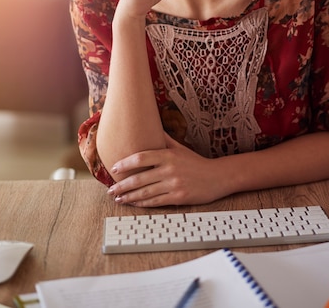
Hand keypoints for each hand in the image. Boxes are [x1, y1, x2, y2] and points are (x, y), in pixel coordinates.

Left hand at [107, 135, 226, 206]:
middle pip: (140, 178)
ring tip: (118, 198)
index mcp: (168, 155)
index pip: (141, 157)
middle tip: (111, 189)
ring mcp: (174, 184)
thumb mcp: (180, 148)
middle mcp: (170, 169)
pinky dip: (143, 203)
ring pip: (146, 192)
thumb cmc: (196, 162)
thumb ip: (164, 139)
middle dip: (122, 185)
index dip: (126, 163)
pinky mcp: (179, 197)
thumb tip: (151, 126)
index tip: (114, 168)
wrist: (217, 177)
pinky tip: (134, 203)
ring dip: (129, 196)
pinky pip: (156, 201)